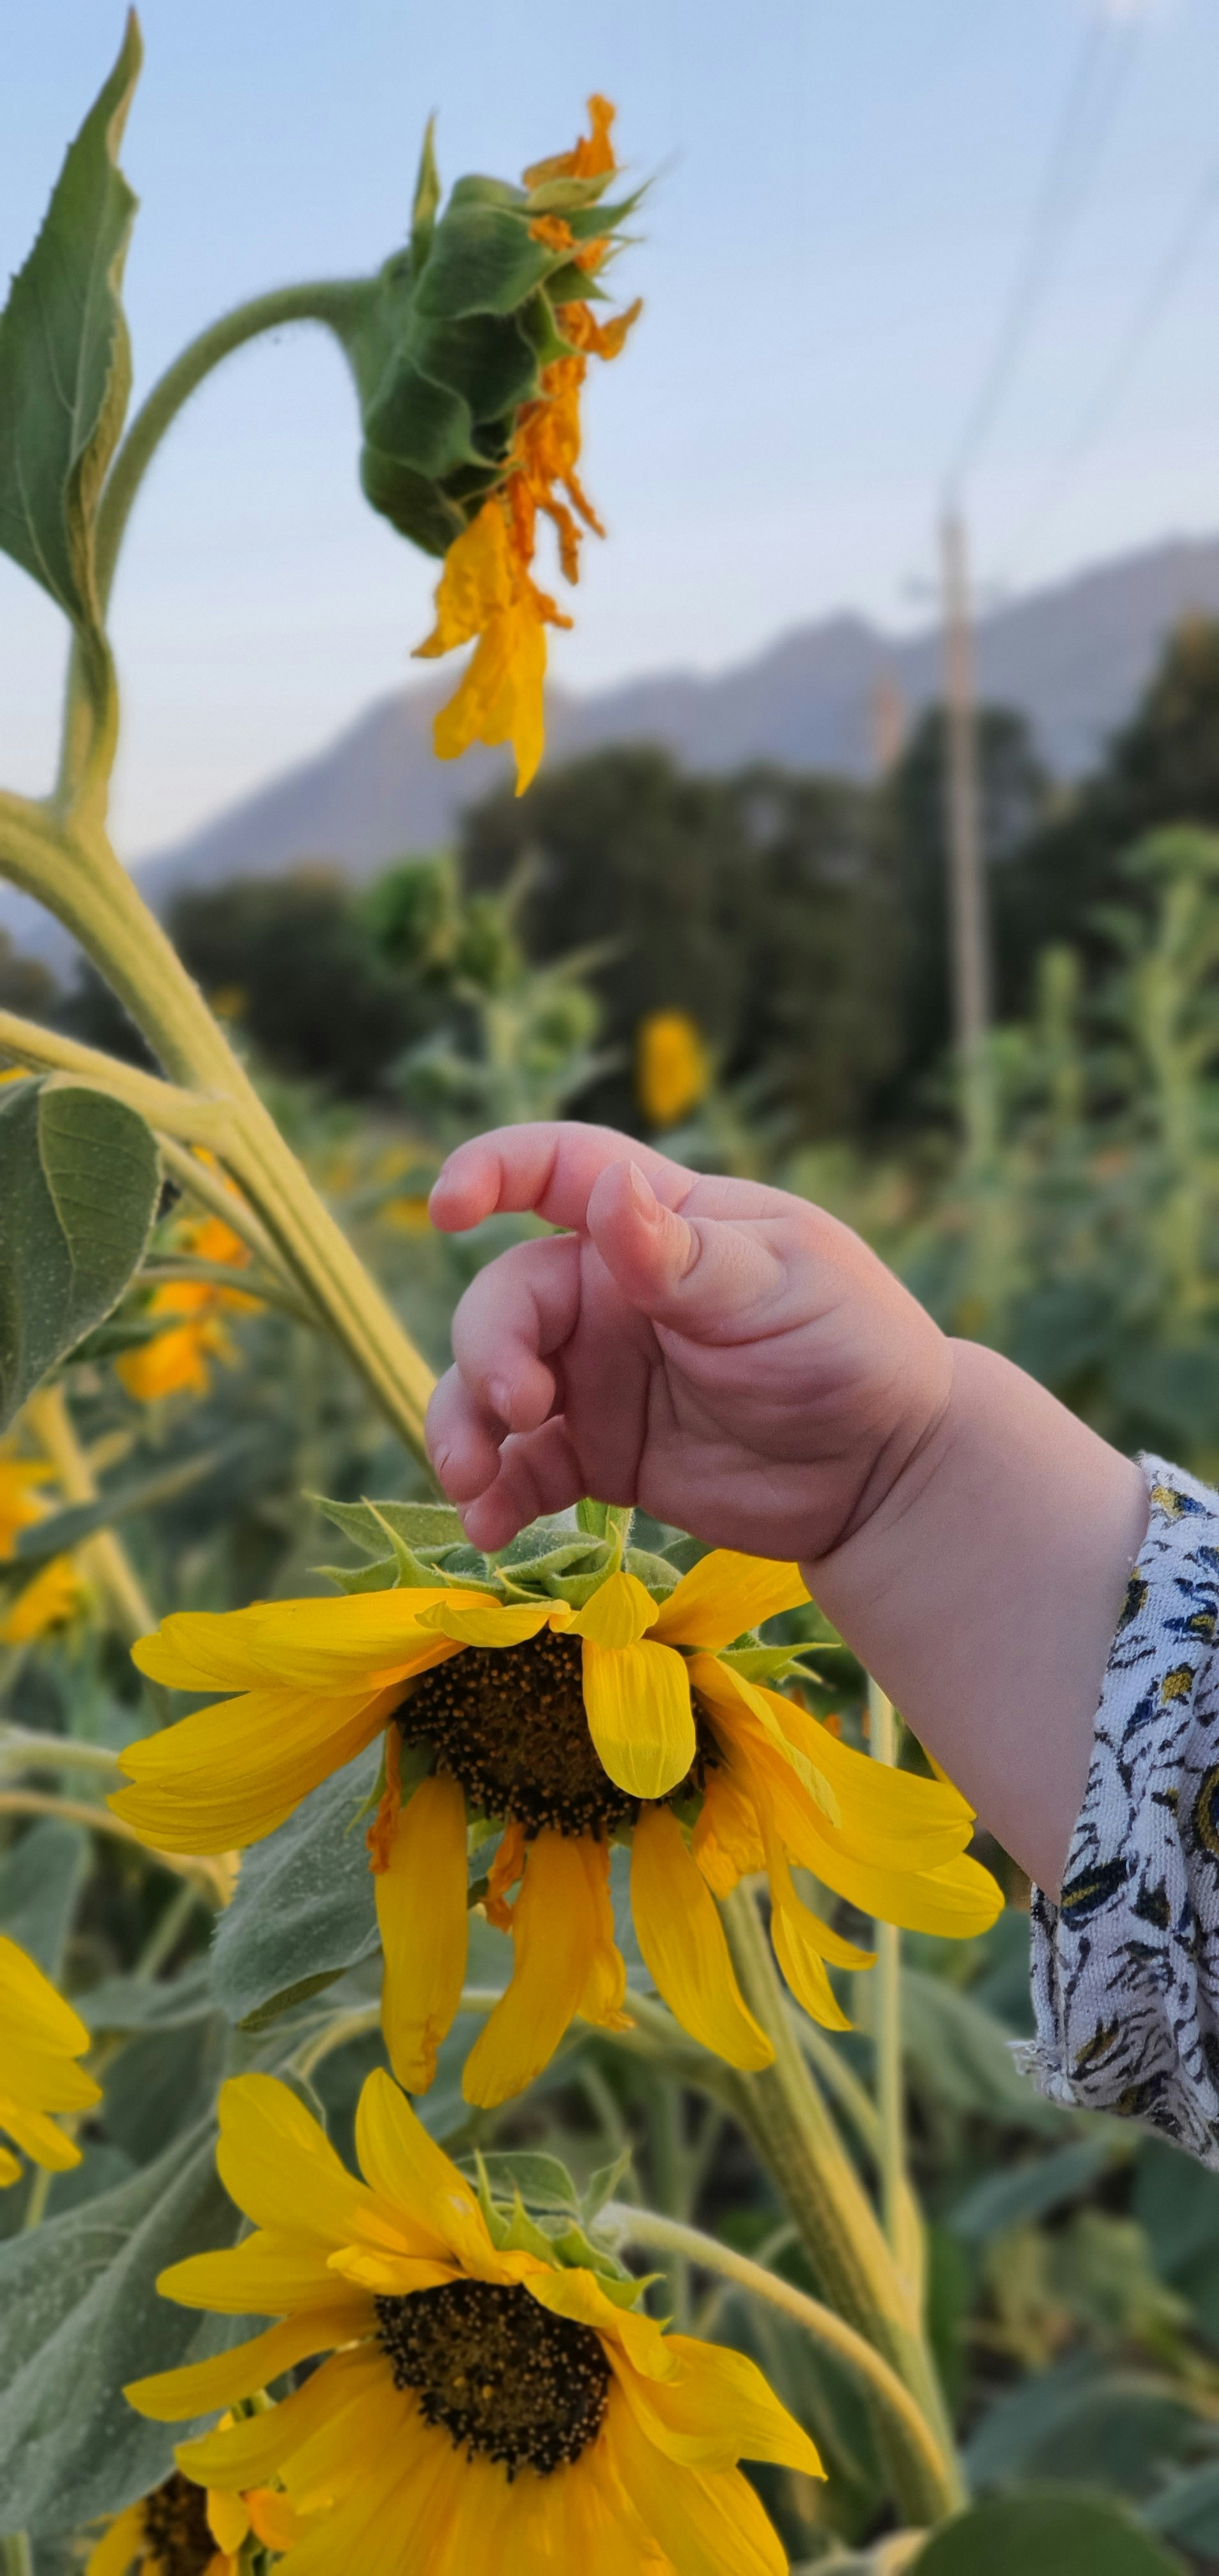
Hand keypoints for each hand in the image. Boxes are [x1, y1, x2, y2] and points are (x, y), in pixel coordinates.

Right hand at [425, 1122, 951, 1559]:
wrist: (886, 1474)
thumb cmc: (850, 1348)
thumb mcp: (777, 1289)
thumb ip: (683, 1257)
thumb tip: (609, 1193)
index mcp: (657, 1225)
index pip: (559, 1169)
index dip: (493, 1171)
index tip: (446, 1207)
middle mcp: (611, 1294)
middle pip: (507, 1298)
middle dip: (488, 1348)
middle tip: (521, 1407)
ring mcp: (599, 1377)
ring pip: (490, 1385)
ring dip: (462, 1426)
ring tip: (472, 1480)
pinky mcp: (599, 1455)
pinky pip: (523, 1469)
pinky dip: (494, 1495)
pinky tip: (490, 1529)